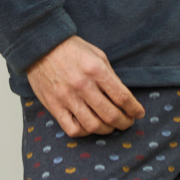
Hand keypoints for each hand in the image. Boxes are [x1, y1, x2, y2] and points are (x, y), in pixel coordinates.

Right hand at [26, 35, 144, 137]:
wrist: (41, 47)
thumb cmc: (71, 49)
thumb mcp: (97, 54)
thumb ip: (110, 75)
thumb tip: (122, 96)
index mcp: (95, 69)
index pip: (122, 96)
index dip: (134, 108)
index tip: (139, 113)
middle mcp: (82, 85)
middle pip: (110, 114)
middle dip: (124, 122)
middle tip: (128, 122)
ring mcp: (67, 98)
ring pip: (93, 125)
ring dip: (107, 130)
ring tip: (112, 127)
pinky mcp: (54, 106)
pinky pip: (72, 129)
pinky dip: (85, 133)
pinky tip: (91, 127)